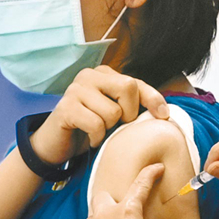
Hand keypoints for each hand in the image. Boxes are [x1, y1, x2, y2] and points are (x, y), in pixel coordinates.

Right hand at [30, 66, 169, 164]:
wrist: (55, 145)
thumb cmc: (89, 128)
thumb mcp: (115, 114)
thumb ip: (133, 106)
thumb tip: (163, 113)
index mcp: (105, 74)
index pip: (137, 82)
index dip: (153, 98)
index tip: (164, 116)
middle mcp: (90, 75)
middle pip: (128, 87)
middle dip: (129, 113)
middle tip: (117, 125)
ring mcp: (76, 89)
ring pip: (113, 111)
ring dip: (109, 129)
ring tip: (98, 131)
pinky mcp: (66, 107)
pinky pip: (96, 124)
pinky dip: (96, 137)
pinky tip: (89, 138)